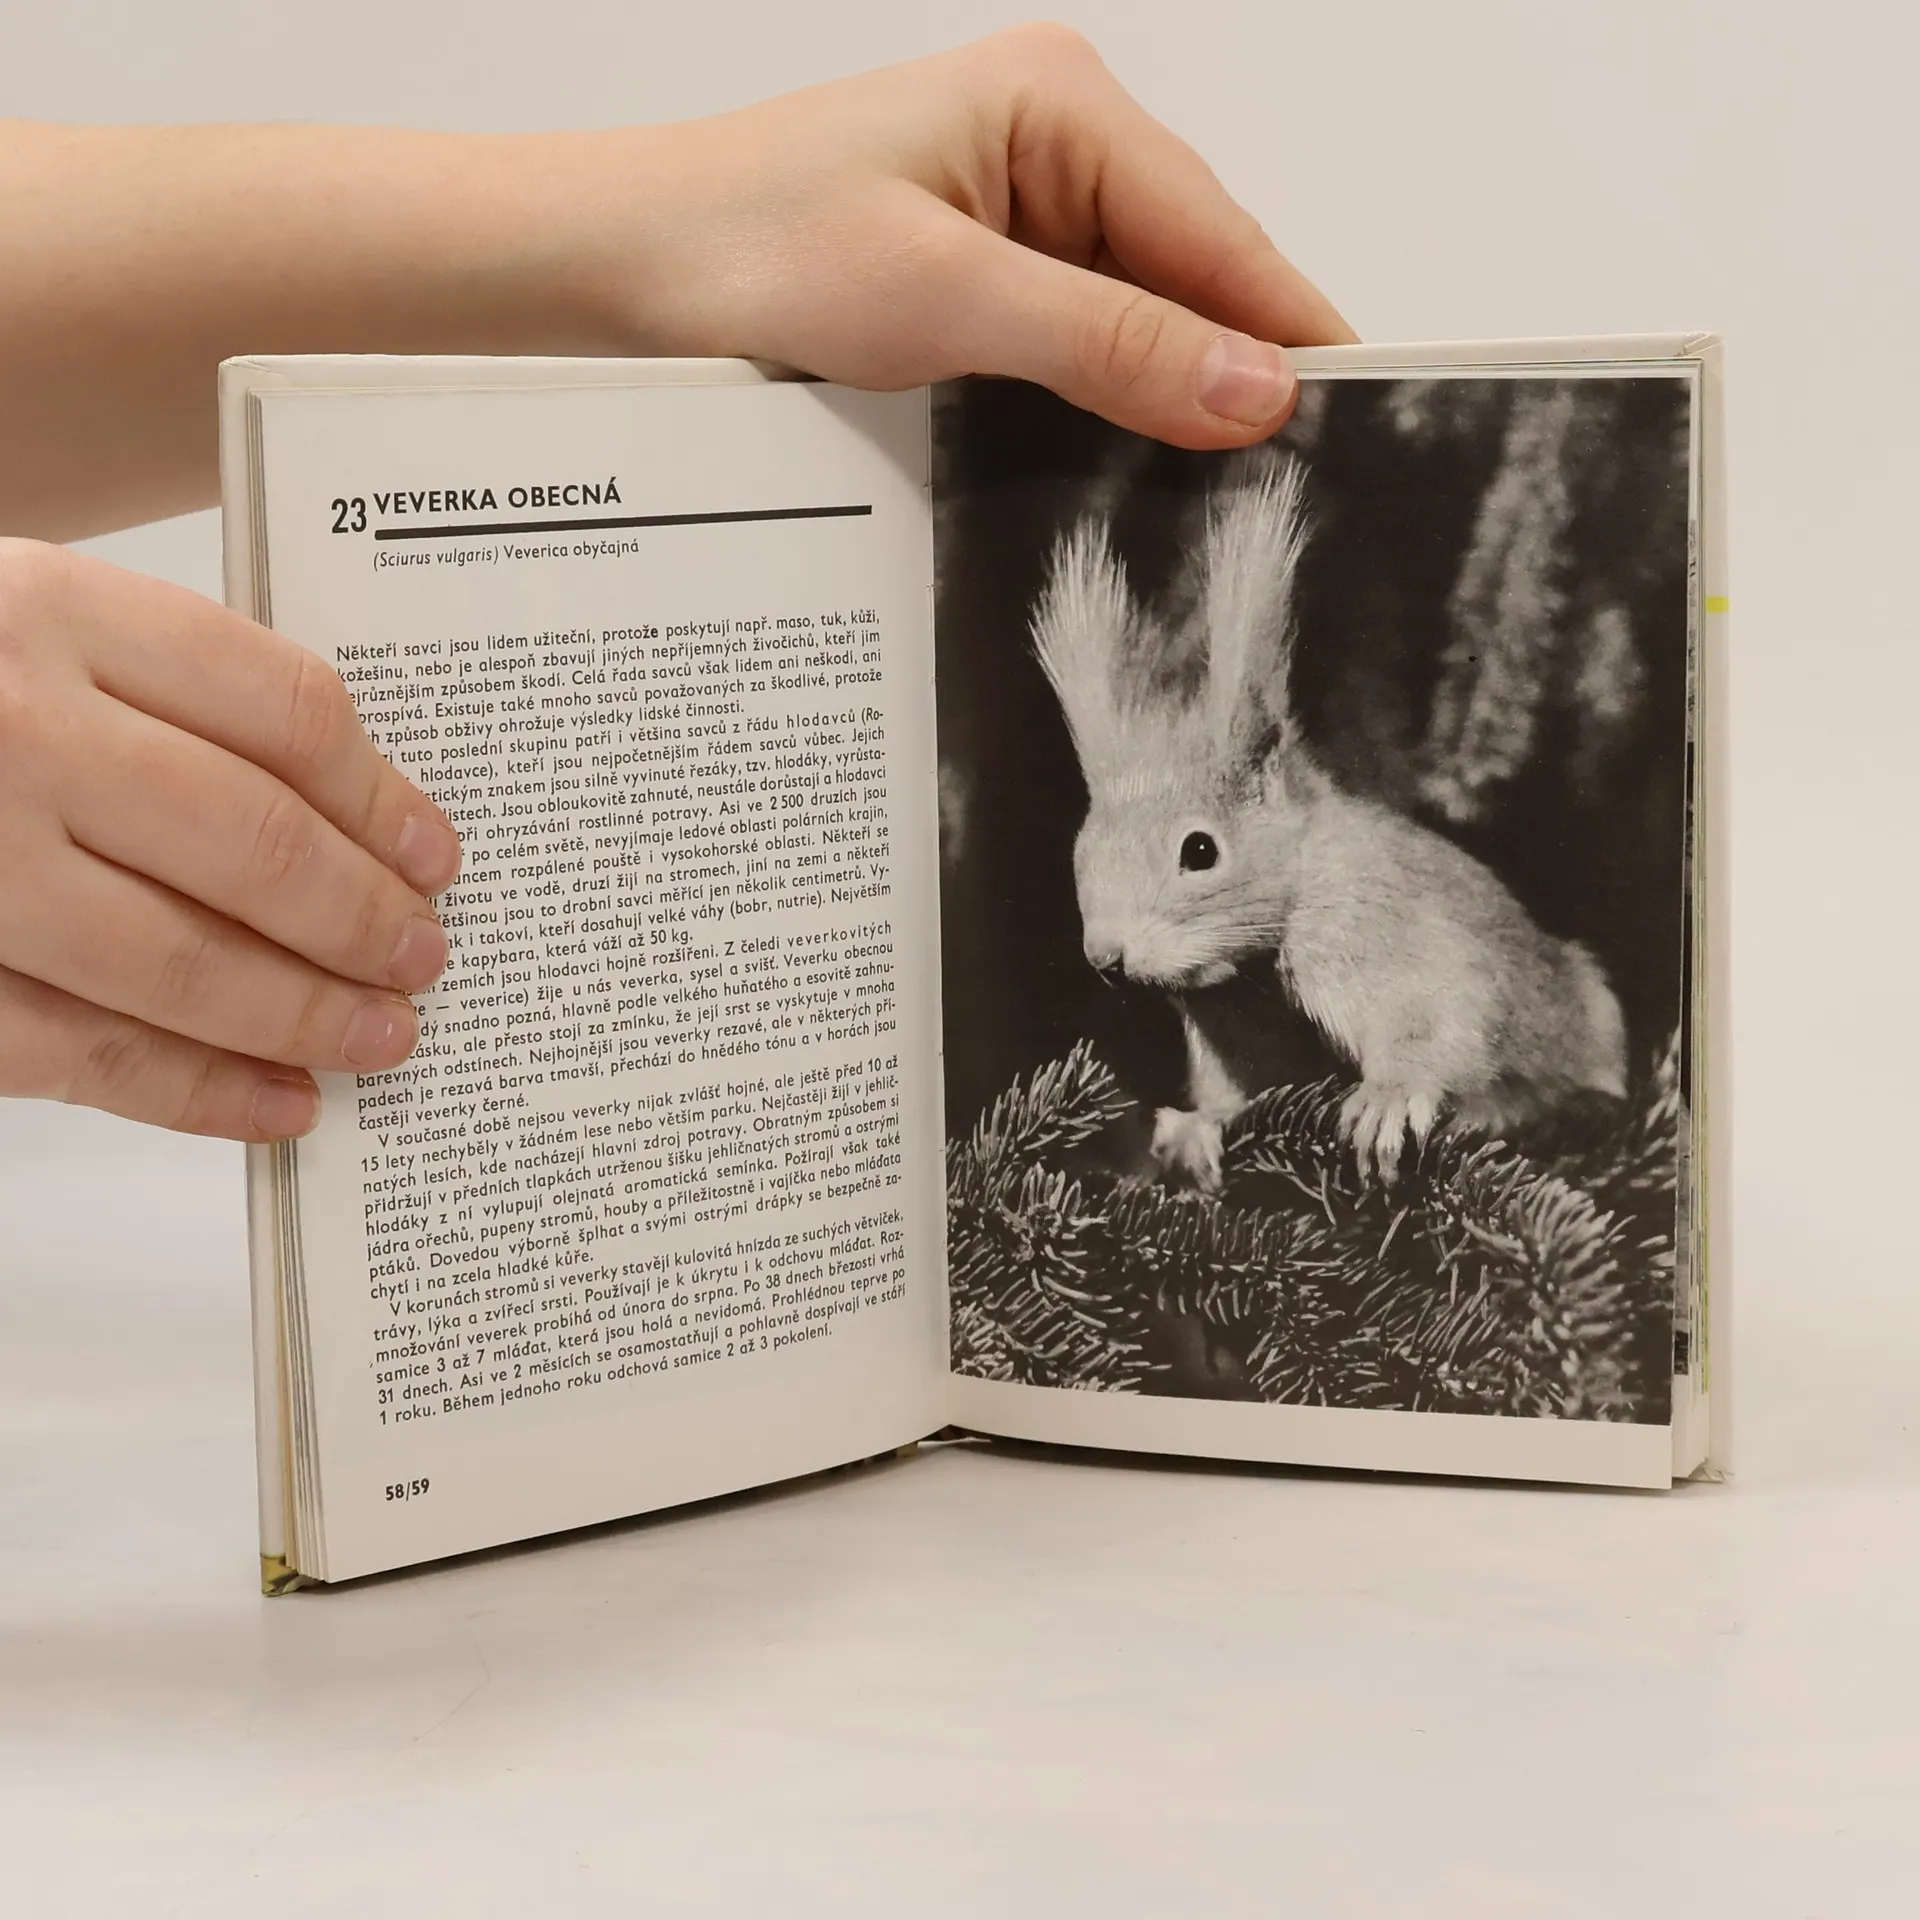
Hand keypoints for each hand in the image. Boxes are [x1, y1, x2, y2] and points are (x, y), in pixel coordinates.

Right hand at [0, 541, 461, 1138]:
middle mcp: (9, 729)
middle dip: (361, 919)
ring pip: (178, 961)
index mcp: (55, 611)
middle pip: (252, 843)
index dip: (382, 799)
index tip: (436, 855)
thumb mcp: (30, 621)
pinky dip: (196, 1091)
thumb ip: (165, 692)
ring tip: (384, 1038)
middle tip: (424, 958)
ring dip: (303, 1015)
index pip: (284, 712)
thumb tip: (354, 814)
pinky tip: (276, 1105)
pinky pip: (80, 1051)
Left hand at [569, 24, 1354, 446]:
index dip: (1290, 334)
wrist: (619, 266)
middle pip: (1192, 275)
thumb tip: (1257, 391)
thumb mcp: (948, 301)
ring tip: (1218, 498)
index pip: (1220, 234)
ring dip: (1166, 397)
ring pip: (1140, 316)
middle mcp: (1056, 141)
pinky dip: (1105, 400)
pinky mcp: (984, 266)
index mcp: (1062, 105)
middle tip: (1290, 495)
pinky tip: (1123, 464)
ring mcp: (1020, 205)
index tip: (1362, 426)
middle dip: (1231, 375)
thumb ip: (1109, 345)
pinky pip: (1081, 339)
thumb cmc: (752, 246)